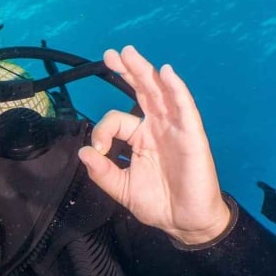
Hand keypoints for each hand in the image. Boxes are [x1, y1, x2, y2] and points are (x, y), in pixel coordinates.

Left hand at [77, 45, 231, 244]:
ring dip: (146, 72)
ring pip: (161, 93)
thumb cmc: (159, 204)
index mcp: (141, 137)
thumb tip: (84, 152)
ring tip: (130, 53)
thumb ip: (102, 172)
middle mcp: (158, 127)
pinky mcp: (192, 136)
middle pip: (143, 91)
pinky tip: (167, 73)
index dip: (103, 130)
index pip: (117, 119)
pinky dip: (176, 89)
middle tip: (112, 53)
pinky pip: (185, 108)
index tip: (98, 150)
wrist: (186, 222)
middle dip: (128, 70)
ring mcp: (176, 129)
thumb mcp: (122, 188)